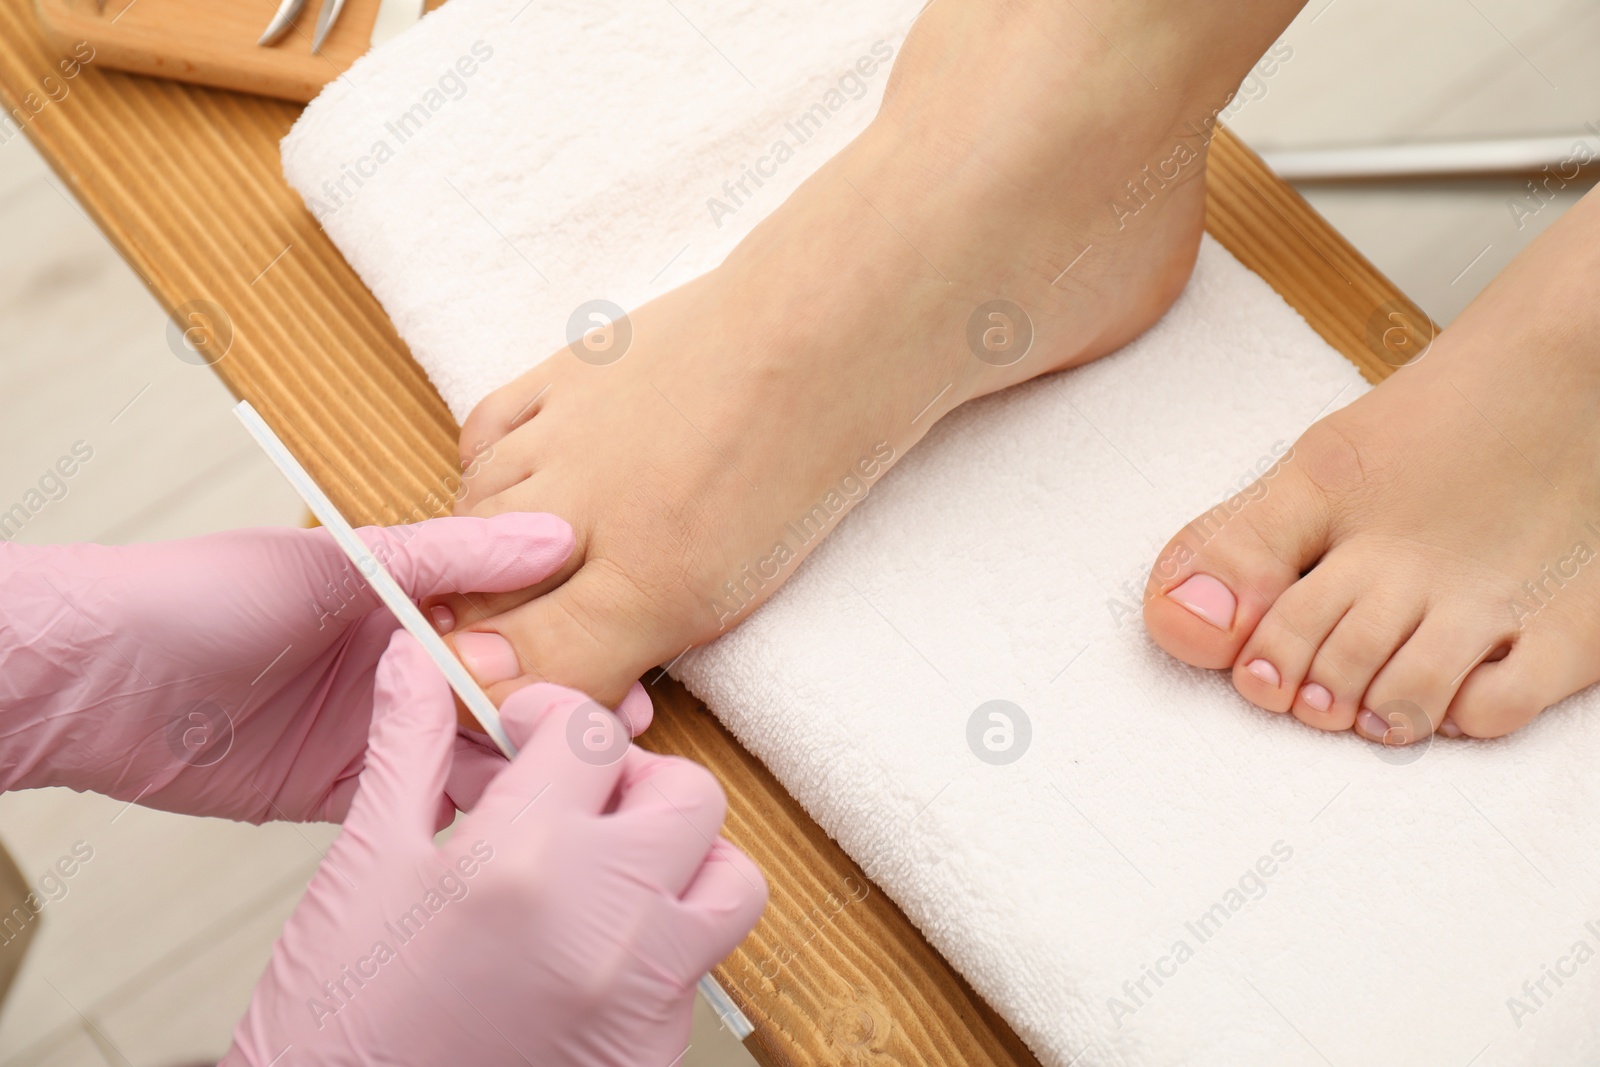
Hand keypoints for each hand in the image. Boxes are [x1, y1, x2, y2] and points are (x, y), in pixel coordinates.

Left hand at [0, 514, 651, 822]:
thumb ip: (454, 555)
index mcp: (403, 595)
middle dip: (563, 704)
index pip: (510, 615)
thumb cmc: (208, 595)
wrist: (102, 682)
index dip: (569, 638)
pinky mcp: (348, 790)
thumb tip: (559, 535)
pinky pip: (425, 797)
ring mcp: (377, 728)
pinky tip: (513, 807)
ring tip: (577, 769)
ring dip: (526, 758)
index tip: (625, 657)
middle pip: (504, 686)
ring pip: (475, 747)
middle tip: (617, 723)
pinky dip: (470, 802)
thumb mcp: (345, 561)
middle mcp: (399, 662)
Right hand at [225, 632, 765, 1066]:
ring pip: (730, 881)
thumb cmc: (339, 1024)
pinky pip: (704, 967)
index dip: (554, 715)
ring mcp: (642, 991)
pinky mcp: (655, 1049)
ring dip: (683, 862)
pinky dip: (666, 943)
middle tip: (577, 805)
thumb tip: (415, 661)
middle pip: (688, 794)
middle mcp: (603, 919)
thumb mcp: (364, 869)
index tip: (526, 737)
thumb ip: (406, 750)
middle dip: (635, 783)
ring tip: (611, 876)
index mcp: (521, 857)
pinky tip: (595, 949)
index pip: (591, 732)